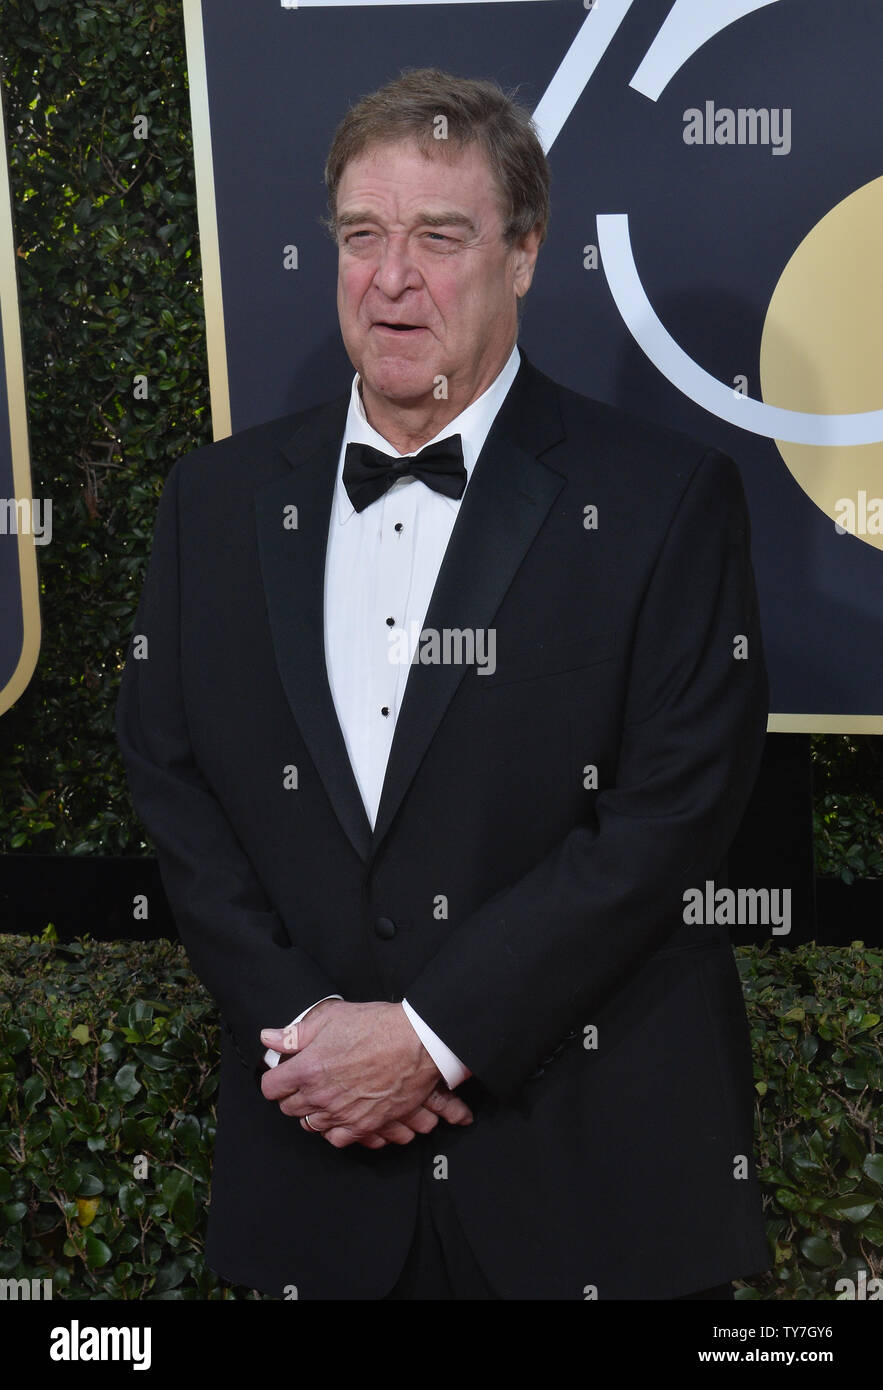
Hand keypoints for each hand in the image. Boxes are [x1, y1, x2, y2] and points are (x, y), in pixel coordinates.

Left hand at [259, 1002, 473, 1147]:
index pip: (271, 1086)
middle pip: (289, 1108)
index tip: (282, 1074)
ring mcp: (342, 1113)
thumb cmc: (377, 1026)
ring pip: (310, 1124)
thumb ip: (295, 1034)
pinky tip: (338, 1115)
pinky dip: (333, 1130)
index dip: (275, 1078)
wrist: (417, 1042)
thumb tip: (269, 1038)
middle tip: (304, 1082)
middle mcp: (320, 1096)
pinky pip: (336, 1139)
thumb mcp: (331, 1018)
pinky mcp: (364, 1124)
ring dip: (312, 1112)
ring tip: (323, 1097)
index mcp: (307, 1069)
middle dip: (292, 1094)